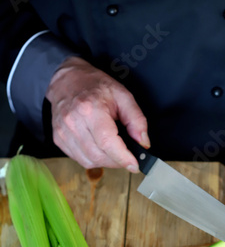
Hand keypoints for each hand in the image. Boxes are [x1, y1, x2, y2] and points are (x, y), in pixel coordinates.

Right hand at [45, 56, 149, 170]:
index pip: (107, 142)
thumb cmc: (95, 86)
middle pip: (98, 155)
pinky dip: (92, 159)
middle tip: (127, 157)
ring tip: (113, 151)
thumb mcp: (123, 96)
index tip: (134, 165)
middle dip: (117, 161)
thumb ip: (136, 119)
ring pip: (88, 160)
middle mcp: (73, 122)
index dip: (122, 157)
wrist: (67, 80)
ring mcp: (63, 132)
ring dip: (105, 162)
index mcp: (91, 109)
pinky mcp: (58, 139)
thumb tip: (143, 142)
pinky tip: (99, 148)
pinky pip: (78, 159)